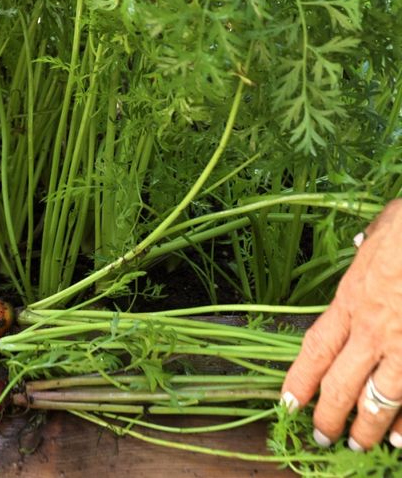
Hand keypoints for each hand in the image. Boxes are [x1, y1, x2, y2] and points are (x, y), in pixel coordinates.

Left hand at [282, 199, 401, 450]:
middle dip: (329, 416)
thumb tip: (363, 242)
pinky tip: (401, 440)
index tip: (287, 402)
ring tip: (361, 448)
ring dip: (368, 428)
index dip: (299, 378)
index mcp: (351, 299)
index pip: (315, 347)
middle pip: (341, 383)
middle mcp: (373, 329)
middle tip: (322, 437)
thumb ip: (370, 243)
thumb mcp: (382, 228)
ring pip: (380, 400)